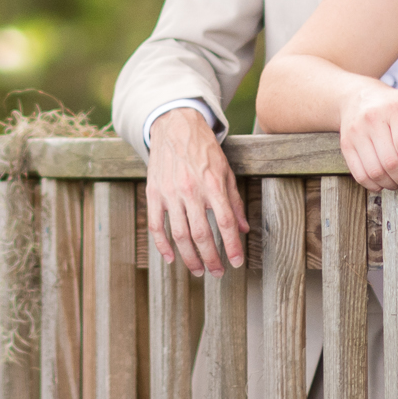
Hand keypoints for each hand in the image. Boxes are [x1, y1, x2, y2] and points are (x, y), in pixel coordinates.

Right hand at [146, 109, 248, 276]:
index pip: (225, 222)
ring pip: (179, 234)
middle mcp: (190, 190)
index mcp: (212, 184)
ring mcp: (169, 192)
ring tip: (198, 271)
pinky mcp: (153, 192)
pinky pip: (156, 225)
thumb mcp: (226, 170)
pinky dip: (162, 245)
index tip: (237, 263)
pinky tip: (171, 258)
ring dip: (189, 257)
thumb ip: (234, 201)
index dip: (232, 246)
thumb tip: (244, 229)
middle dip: (211, 258)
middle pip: (202, 234)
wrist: (175, 126)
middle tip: (218, 273)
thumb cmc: (204, 149)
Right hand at [336, 83, 397, 197]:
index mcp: (394, 109)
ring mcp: (356, 133)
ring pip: (375, 171)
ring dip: (390, 184)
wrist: (355, 97)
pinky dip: (374, 185)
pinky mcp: (346, 145)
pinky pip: (360, 174)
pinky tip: (383, 181)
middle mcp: (372, 119)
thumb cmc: (392, 104)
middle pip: (390, 162)